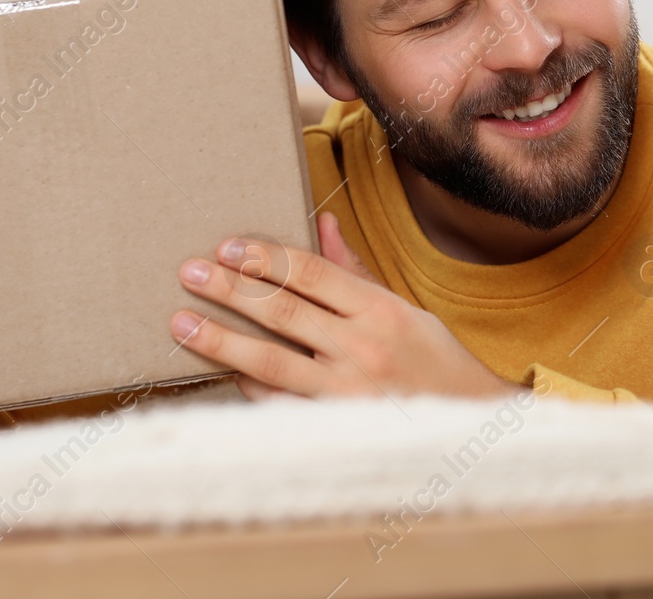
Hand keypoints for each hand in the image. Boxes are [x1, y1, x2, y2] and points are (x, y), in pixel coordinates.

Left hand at [170, 212, 523, 401]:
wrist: (470, 425)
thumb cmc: (434, 363)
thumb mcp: (404, 308)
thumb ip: (354, 272)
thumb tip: (322, 222)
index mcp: (380, 309)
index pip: (310, 273)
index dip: (265, 257)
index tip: (227, 247)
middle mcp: (363, 347)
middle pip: (283, 311)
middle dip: (230, 290)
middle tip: (190, 272)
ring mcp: (347, 393)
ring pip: (271, 362)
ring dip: (221, 341)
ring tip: (181, 324)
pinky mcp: (335, 429)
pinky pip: (279, 406)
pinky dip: (249, 388)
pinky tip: (222, 371)